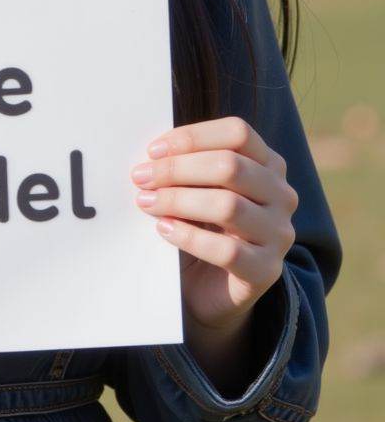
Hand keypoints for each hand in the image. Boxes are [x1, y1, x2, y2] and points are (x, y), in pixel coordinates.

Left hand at [129, 117, 298, 335]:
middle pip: (231, 166)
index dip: (193, 137)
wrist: (213, 288)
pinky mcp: (267, 270)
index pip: (238, 133)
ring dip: (178, 200)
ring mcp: (279, 233)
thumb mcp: (198, 188)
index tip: (153, 151)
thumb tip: (151, 156)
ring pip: (229, 206)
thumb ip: (186, 167)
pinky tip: (164, 229)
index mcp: (268, 164)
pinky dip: (189, 236)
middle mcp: (281, 195)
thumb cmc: (202, 225)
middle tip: (141, 177)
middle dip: (178, 169)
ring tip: (147, 202)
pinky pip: (227, 250)